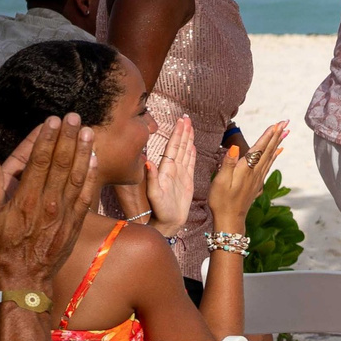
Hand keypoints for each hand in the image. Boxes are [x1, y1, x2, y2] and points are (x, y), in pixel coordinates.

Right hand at [0, 116, 97, 291]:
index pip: (38, 162)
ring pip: (77, 175)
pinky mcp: (76, 222)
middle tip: (75, 116)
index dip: (47, 139)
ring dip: (83, 151)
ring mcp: (65, 213)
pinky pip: (87, 194)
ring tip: (88, 130)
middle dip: (68, 137)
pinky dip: (92, 175)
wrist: (24, 279)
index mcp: (24, 200)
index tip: (53, 120)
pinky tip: (94, 158)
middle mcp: (48, 203)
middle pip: (62, 163)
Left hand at [142, 115, 195, 232]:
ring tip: (190, 127)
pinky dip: (192, 153)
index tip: (181, 121)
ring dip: (188, 139)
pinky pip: (190, 163)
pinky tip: (193, 145)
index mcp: (166, 169)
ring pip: (185, 152)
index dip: (178, 134)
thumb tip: (147, 161)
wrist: (168, 222)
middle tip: (186, 118)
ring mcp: (180, 174)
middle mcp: (173, 169)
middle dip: (183, 132)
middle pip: (179, 146)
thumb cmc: (160, 210)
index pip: (173, 147)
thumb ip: (152, 178)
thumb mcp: (155, 195)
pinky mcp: (186, 180)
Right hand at [204, 120, 288, 233]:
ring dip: (277, 143)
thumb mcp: (219, 182)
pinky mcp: (258, 184)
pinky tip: (278, 152)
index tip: (277, 124)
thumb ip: (227, 164)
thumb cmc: (221, 201)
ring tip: (285, 132)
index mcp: (246, 169)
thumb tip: (234, 147)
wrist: (230, 220)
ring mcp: (258, 178)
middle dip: (277, 135)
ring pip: (271, 157)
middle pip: (268, 150)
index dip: (268, 135)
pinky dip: (274, 156)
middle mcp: (255, 172)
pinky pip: (269, 165)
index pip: (259, 148)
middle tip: (285, 122)